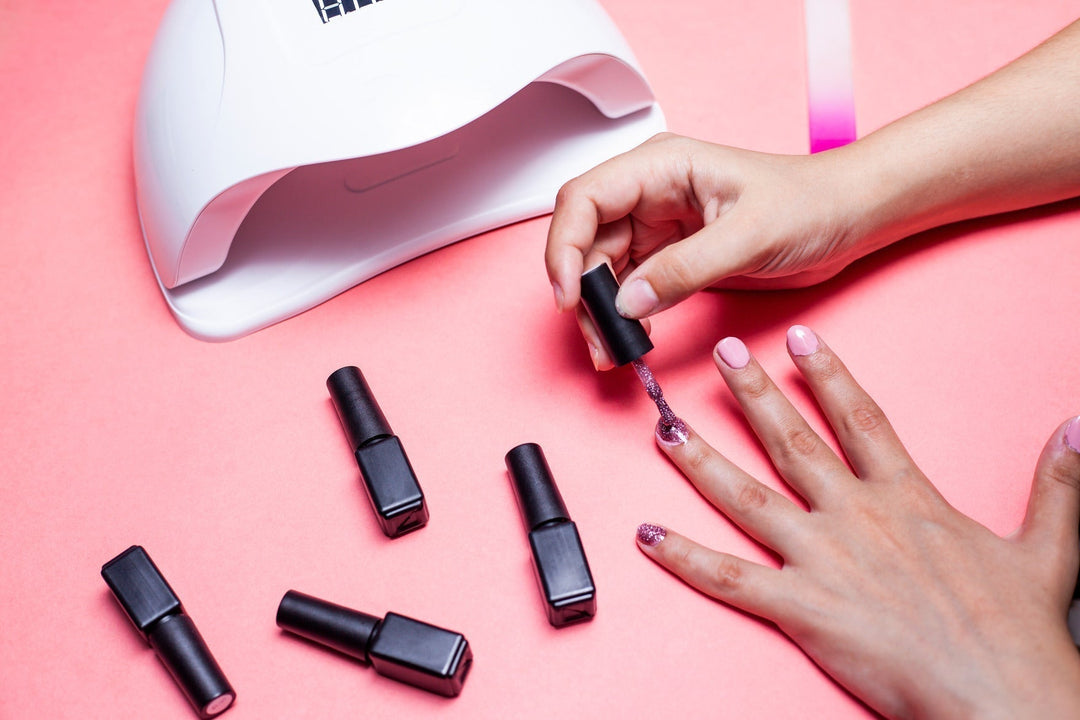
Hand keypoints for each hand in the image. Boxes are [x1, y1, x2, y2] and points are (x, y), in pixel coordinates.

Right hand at [545, 134, 868, 368]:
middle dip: (581, 290)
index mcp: (661, 166)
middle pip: (584, 240)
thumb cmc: (809, 203)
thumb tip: (627, 302)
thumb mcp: (750, 236)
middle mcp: (649, 193)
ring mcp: (655, 226)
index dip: (565, 247)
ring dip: (598, 311)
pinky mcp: (667, 257)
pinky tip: (634, 339)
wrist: (846, 219)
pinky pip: (627, 288)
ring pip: (600, 270)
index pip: (584, 199)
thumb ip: (685, 268)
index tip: (571, 295)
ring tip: (612, 349)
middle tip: (598, 339)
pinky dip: (623, 317)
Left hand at [636, 326, 1079, 718]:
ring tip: (664, 427)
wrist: (1004, 696)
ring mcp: (823, 560)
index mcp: (906, 499)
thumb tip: (1078, 426)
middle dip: (754, 393)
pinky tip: (646, 535)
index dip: (828, 375)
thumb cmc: (1018, 631)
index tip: (801, 338)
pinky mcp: (801, 609)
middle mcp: (855, 517)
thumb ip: (1058, 482)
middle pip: (793, 441)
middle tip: (721, 352)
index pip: (860, 419)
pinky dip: (683, 557)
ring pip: (747, 498)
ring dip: (701, 460)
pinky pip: (729, 578)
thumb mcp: (1049, 547)